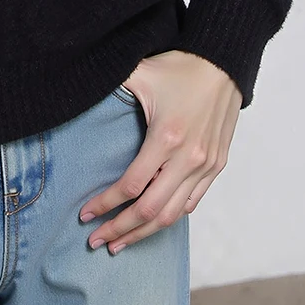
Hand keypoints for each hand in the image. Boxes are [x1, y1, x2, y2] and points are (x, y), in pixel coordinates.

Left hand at [79, 50, 241, 252]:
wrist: (224, 62)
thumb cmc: (180, 67)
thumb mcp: (141, 72)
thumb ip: (110, 84)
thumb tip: (81, 87)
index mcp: (166, 138)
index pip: (130, 186)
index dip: (105, 204)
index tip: (84, 214)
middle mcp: (188, 159)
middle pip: (149, 211)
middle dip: (119, 229)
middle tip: (95, 241)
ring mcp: (205, 166)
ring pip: (172, 215)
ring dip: (143, 233)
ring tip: (119, 243)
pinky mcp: (216, 166)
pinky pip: (192, 202)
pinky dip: (170, 217)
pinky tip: (152, 224)